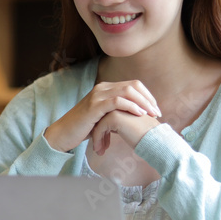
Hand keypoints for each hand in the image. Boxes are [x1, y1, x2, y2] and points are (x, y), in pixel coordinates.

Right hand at [43, 80, 160, 152]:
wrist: (63, 134)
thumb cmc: (83, 128)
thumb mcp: (103, 117)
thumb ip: (117, 112)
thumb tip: (136, 116)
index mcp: (105, 88)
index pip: (133, 85)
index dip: (147, 96)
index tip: (156, 109)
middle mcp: (102, 88)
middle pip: (133, 86)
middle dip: (148, 99)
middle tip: (157, 113)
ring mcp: (97, 95)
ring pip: (127, 91)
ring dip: (143, 102)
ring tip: (151, 114)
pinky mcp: (94, 106)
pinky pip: (117, 102)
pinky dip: (131, 107)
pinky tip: (139, 114)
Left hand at [90, 109, 160, 155]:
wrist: (155, 140)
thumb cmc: (144, 135)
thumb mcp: (129, 125)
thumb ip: (118, 123)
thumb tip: (106, 128)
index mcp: (123, 102)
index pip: (104, 114)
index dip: (102, 129)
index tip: (101, 142)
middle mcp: (119, 102)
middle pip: (100, 118)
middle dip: (97, 134)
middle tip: (97, 148)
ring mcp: (116, 108)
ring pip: (98, 123)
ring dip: (97, 138)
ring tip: (98, 151)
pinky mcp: (114, 117)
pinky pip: (99, 129)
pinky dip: (98, 140)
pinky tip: (99, 151)